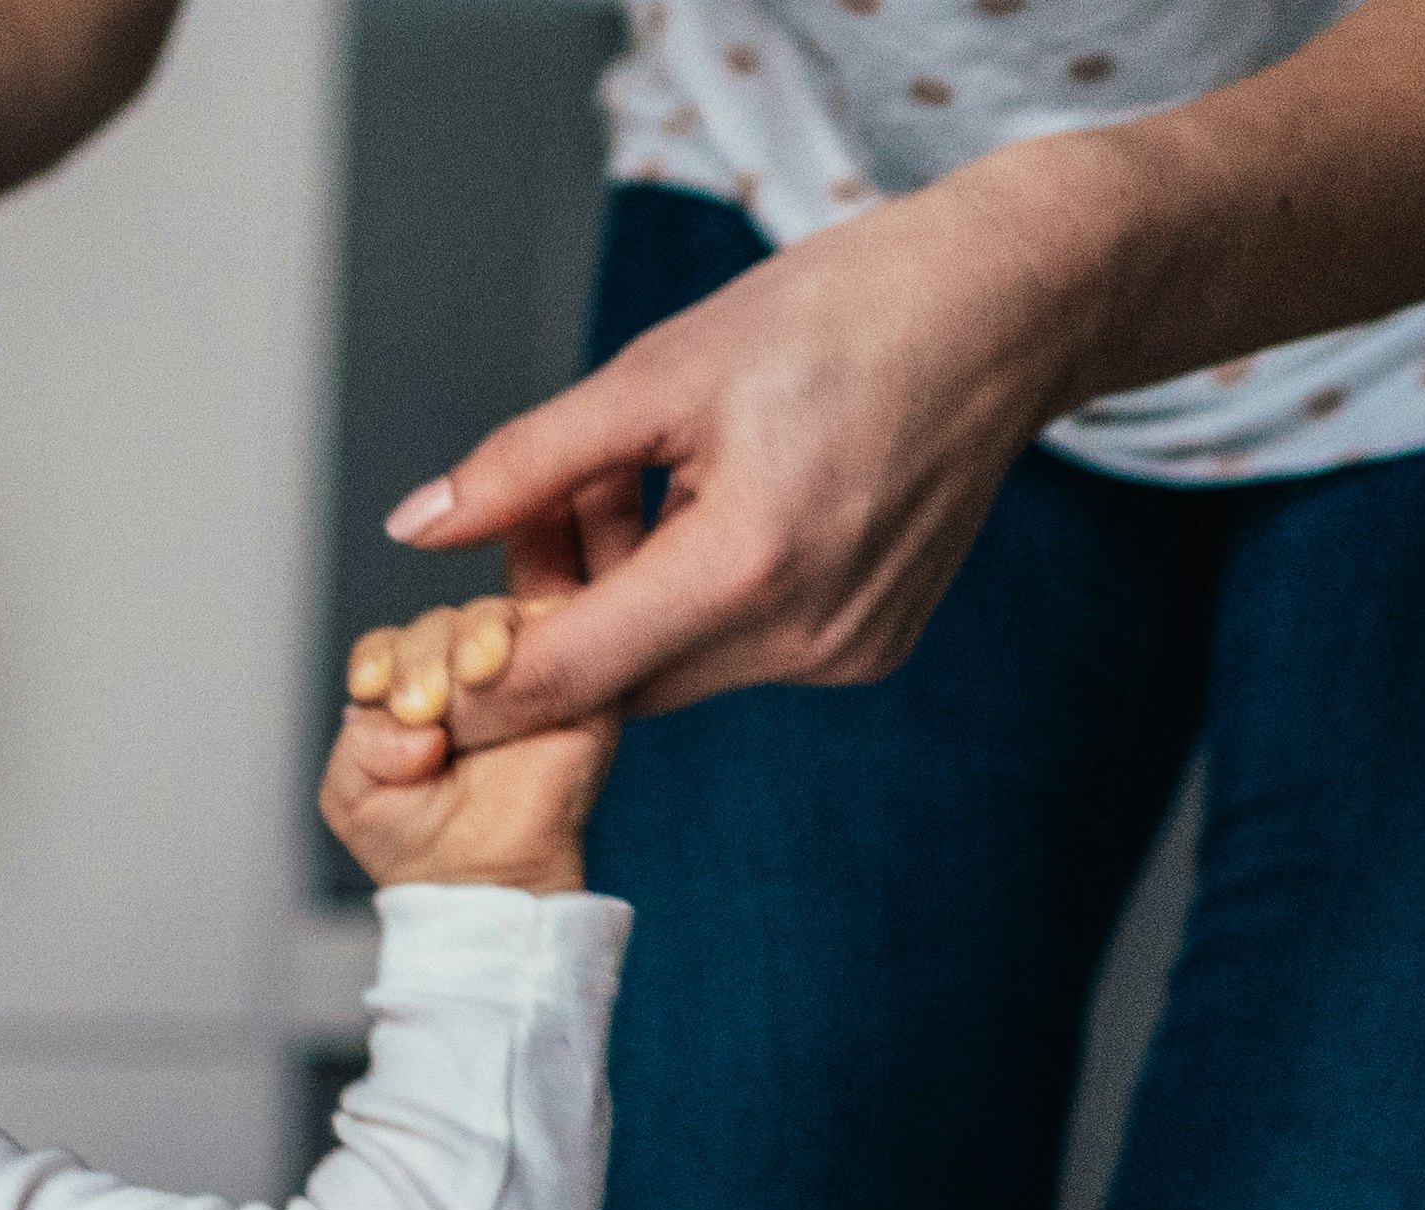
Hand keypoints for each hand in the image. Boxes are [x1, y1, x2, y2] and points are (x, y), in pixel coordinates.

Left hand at [321, 568, 611, 899]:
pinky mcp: (579, 685)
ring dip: (471, 641)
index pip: (391, 646)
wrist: (488, 887)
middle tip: (423, 708)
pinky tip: (503, 675)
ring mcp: (524, 676)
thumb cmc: (421, 849)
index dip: (381, 659)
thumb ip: (358, 745)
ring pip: (495, 618)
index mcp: (412, 695)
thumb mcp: (353, 798)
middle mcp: (467, 679)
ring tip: (465, 692)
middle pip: (441, 623)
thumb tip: (414, 722)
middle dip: (421, 655)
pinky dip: (530, 639)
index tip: (372, 690)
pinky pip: (559, 627)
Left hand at [391, 149, 1120, 738]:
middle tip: (548, 508)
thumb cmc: (841, 313)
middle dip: (557, 614)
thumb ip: (528, 463)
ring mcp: (843, 656)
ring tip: (642, 481)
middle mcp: (802, 638)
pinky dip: (694, 601)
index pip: (563, 679)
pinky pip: (736, 654)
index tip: (422, 658)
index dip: (474, 682)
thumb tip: (418, 527)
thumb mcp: (658, 371)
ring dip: (627, 602)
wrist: (1006, 311)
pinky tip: (716, 506)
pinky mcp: (865, 650)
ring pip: (671, 671)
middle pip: (613, 683)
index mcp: (745, 568)